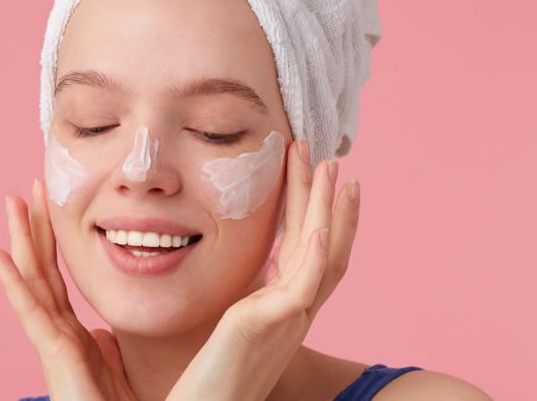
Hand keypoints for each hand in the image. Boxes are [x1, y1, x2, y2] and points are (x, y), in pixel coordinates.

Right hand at [0, 179, 137, 400]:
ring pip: (32, 283)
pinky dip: (12, 283)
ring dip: (21, 241)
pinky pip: (31, 313)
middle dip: (33, 229)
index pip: (57, 279)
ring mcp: (53, 347)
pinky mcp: (55, 358)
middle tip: (25, 188)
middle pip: (41, 272)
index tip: (48, 205)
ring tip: (11, 203)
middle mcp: (59, 337)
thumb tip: (108, 332)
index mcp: (75, 337)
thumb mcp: (120, 371)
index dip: (52, 242)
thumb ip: (110, 348)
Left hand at [167, 140, 359, 400]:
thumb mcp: (230, 330)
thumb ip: (243, 303)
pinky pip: (301, 287)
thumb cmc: (206, 383)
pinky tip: (321, 225)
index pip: (309, 254)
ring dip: (327, 209)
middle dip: (327, 199)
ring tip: (329, 168)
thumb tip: (239, 281)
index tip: (324, 180)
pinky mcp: (265, 328)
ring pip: (320, 256)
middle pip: (324, 246)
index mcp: (282, 311)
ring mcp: (285, 321)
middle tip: (330, 157)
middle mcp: (293, 316)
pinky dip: (316, 254)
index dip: (321, 215)